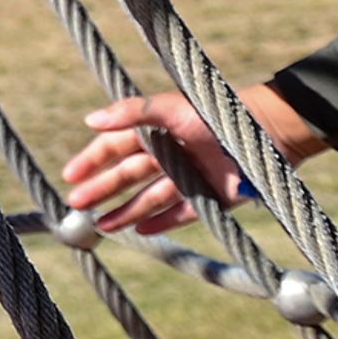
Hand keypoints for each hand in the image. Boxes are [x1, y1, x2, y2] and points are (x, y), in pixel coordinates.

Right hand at [60, 91, 251, 235]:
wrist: (266, 131)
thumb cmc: (214, 113)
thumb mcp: (170, 107)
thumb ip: (130, 113)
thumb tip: (89, 120)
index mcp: (156, 132)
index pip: (114, 148)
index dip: (92, 161)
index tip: (71, 175)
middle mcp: (168, 156)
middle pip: (127, 176)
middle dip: (101, 190)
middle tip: (77, 204)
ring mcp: (188, 179)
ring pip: (148, 199)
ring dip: (124, 211)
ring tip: (102, 225)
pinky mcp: (209, 198)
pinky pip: (179, 214)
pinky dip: (160, 223)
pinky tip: (139, 231)